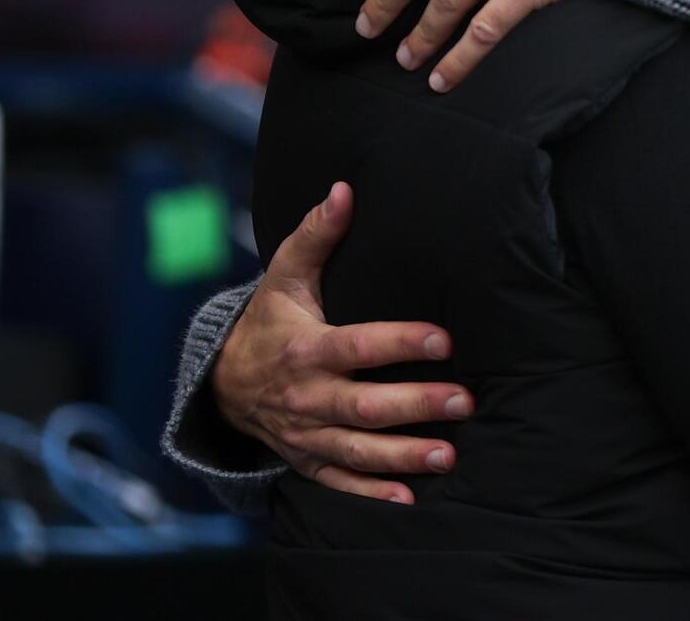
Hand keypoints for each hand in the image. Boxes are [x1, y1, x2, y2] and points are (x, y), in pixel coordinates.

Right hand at [212, 182, 471, 503]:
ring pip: (358, 451)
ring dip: (404, 456)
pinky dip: (373, 494)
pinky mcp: (308, 461)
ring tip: (449, 455)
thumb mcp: (284, 275)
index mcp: (306, 348)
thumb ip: (316, 234)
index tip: (444, 338)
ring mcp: (306, 435)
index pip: (358, 346)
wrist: (222, 382)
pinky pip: (340, 483)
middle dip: (416, 404)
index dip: (400, 342)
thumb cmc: (271, 319)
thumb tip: (345, 189)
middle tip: (466, 401)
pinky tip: (411, 500)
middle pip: (365, 406)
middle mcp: (307, 397)